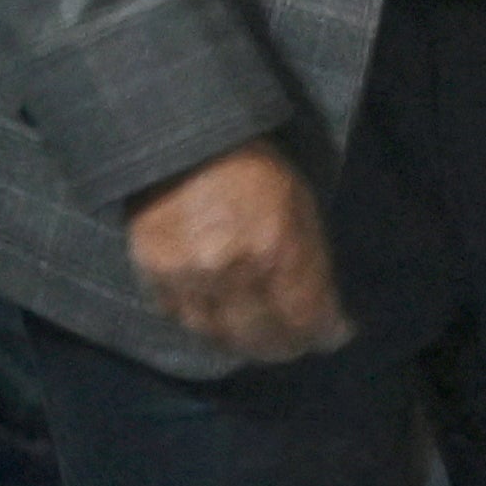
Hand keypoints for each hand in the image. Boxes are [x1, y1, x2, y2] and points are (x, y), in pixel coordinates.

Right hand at [127, 143, 351, 362]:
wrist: (185, 140)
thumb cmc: (256, 168)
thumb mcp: (301, 208)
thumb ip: (314, 268)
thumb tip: (332, 325)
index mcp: (275, 248)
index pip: (305, 319)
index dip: (323, 335)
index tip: (333, 335)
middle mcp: (230, 270)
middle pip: (261, 338)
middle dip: (286, 346)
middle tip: (296, 342)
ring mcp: (186, 275)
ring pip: (218, 336)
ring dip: (244, 343)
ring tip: (259, 337)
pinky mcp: (152, 272)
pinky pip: (179, 317)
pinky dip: (203, 325)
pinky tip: (220, 320)